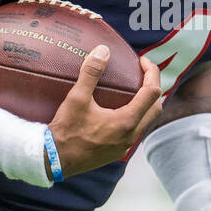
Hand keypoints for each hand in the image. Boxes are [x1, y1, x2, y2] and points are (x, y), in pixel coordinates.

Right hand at [48, 46, 162, 177]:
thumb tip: (103, 50)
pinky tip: (121, 109)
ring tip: (135, 88)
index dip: (151, 73)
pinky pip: (136, 131)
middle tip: (143, 73)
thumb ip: (91, 73)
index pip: (152, 93)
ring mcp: (125, 146)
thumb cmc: (66, 130)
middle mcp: (131, 136)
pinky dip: (136, 116)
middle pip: (156, 108)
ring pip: (147, 121)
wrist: (54, 160)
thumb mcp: (77, 98)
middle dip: (153, 87)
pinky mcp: (117, 152)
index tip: (142, 61)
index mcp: (126, 121)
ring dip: (147, 104)